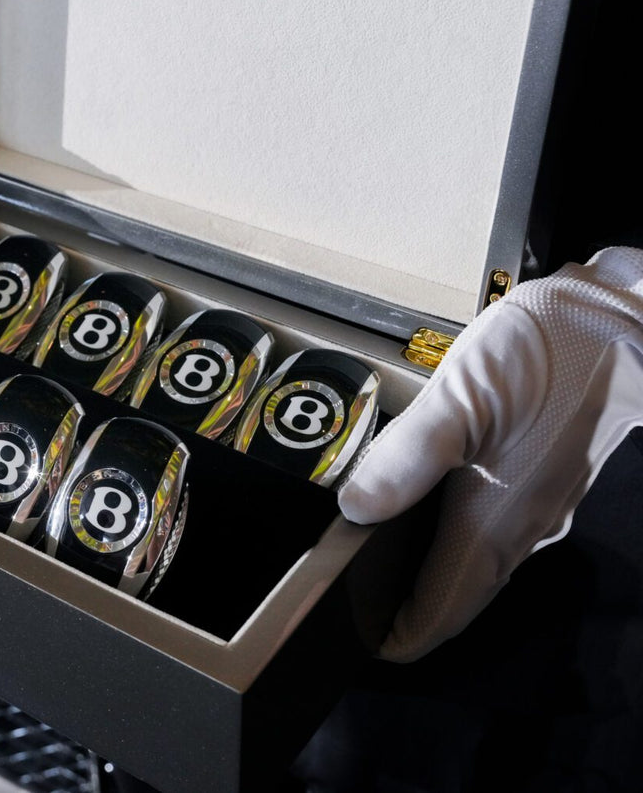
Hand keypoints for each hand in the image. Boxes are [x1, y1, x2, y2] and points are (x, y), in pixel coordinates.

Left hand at [340, 247, 642, 660]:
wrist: (623, 321)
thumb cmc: (550, 356)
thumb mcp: (462, 400)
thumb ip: (406, 459)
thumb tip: (356, 510)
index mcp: (494, 524)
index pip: (442, 610)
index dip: (395, 634)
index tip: (351, 642)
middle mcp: (517, 529)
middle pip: (455, 594)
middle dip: (402, 610)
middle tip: (348, 607)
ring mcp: (532, 506)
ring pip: (471, 563)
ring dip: (424, 575)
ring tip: (372, 571)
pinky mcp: (536, 478)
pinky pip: (484, 529)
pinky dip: (444, 537)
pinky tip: (416, 512)